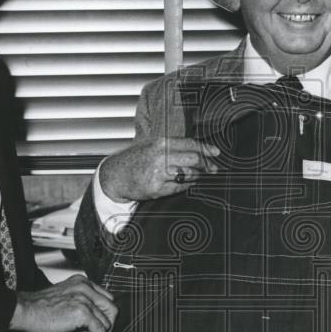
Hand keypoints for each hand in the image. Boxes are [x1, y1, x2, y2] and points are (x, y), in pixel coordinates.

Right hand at [10, 275, 117, 331]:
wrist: (24, 311)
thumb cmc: (39, 310)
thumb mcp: (65, 301)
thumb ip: (82, 308)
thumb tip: (95, 328)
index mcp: (82, 283)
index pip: (106, 300)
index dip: (102, 317)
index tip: (92, 328)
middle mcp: (86, 288)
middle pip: (112, 310)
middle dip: (105, 327)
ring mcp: (85, 299)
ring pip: (107, 323)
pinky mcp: (83, 312)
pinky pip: (100, 331)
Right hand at [99, 137, 220, 202]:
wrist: (114, 175)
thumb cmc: (133, 159)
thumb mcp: (151, 144)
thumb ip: (171, 146)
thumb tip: (196, 149)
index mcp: (160, 143)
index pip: (190, 144)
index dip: (206, 149)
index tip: (215, 153)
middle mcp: (160, 157)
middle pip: (194, 160)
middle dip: (206, 165)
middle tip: (212, 168)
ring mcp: (158, 174)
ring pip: (188, 175)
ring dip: (196, 176)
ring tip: (197, 175)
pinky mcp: (155, 189)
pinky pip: (178, 188)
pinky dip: (184, 186)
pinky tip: (183, 183)